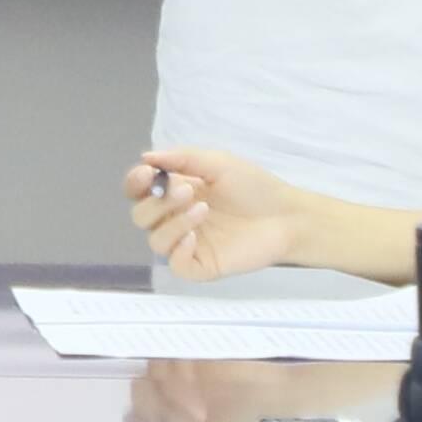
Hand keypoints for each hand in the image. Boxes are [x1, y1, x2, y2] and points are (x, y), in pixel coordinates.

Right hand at [124, 145, 317, 282]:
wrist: (287, 215)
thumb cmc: (254, 187)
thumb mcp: (218, 163)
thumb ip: (182, 158)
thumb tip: (146, 156)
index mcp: (175, 193)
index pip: (138, 191)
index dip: (135, 183)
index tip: (146, 173)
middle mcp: (176, 219)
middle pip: (141, 216)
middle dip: (158, 202)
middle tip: (186, 191)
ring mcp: (188, 244)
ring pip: (156, 241)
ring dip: (172, 223)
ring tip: (203, 210)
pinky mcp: (202, 265)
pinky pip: (176, 265)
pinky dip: (178, 251)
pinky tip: (195, 237)